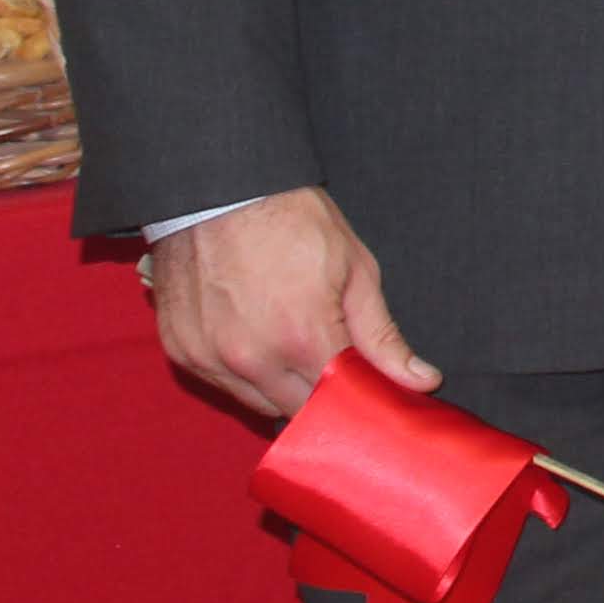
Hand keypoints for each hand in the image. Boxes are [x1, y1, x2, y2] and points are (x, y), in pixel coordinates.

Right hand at [145, 185, 434, 422]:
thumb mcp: (355, 269)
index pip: (340, 404)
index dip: (360, 400)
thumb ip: (382, 336)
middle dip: (323, 398)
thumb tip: (421, 381)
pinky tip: (257, 340)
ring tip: (294, 345)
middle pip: (299, 412)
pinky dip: (243, 375)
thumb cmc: (291, 221)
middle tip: (335, 366)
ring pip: (258, 404)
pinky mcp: (182, 351)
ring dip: (282, 389)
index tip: (373, 392)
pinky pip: (221, 385)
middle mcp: (251, 358)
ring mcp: (210, 358)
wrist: (218, 190)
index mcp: (301, 337)